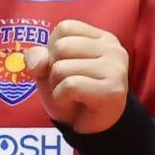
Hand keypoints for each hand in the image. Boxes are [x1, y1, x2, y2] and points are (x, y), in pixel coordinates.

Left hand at [36, 19, 129, 135]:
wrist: (89, 126)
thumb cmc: (71, 94)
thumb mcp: (48, 71)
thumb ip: (38, 58)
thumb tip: (39, 60)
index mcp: (101, 38)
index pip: (64, 28)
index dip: (53, 49)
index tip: (67, 66)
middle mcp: (113, 48)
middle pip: (60, 47)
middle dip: (53, 70)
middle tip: (68, 84)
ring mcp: (115, 68)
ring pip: (61, 68)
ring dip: (56, 86)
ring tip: (72, 94)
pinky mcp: (112, 89)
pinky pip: (69, 86)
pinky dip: (61, 98)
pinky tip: (75, 102)